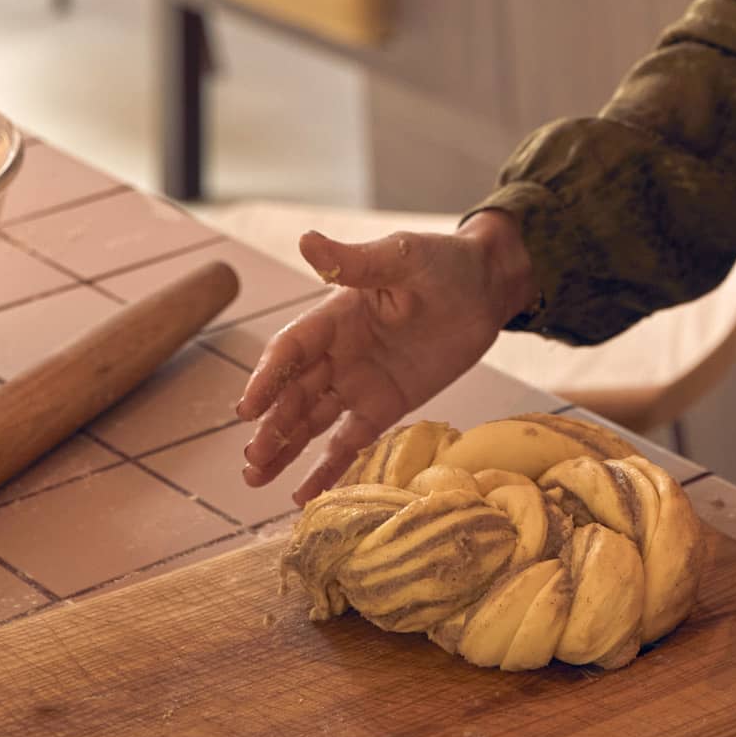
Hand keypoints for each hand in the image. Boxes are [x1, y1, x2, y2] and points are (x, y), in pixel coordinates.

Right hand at [234, 211, 536, 504]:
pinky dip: (327, 467)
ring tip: (256, 479)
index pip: (290, 350)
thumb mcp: (402, 257)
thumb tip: (305, 240)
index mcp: (334, 316)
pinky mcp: (385, 407)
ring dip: (284, 447)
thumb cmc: (444, 262)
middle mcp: (338, 353)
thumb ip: (355, 261)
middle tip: (252, 460)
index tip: (247, 408)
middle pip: (295, 393)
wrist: (488, 288)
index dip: (267, 378)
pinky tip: (302, 496)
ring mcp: (359, 383)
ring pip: (312, 420)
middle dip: (272, 425)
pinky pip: (350, 441)